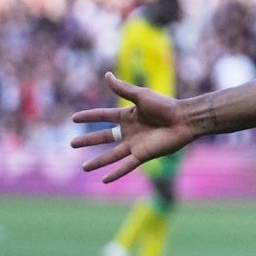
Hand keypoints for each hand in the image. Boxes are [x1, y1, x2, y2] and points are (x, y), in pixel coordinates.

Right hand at [70, 73, 196, 182]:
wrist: (184, 119)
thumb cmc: (166, 106)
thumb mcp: (141, 96)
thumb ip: (123, 88)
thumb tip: (106, 75)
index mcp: (129, 115)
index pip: (104, 116)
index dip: (90, 117)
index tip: (74, 118)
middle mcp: (130, 131)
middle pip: (104, 137)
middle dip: (88, 140)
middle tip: (72, 144)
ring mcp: (135, 144)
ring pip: (112, 155)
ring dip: (98, 161)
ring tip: (83, 168)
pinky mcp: (143, 155)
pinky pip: (126, 166)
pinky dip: (115, 173)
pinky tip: (104, 180)